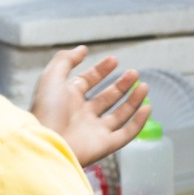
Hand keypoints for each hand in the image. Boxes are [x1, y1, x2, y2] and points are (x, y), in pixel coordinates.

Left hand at [30, 45, 149, 166]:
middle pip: (106, 98)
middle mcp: (82, 115)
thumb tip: (82, 49)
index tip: (114, 60)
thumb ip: (66, 60)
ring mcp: (94, 131)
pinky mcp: (105, 145)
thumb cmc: (47, 111)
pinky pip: (126, 134)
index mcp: (67, 99)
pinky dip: (138, 122)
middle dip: (120, 85)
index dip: (100, 70)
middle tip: (134, 73)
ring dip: (133, 100)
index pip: (87, 82)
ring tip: (144, 86)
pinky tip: (146, 108)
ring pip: (119, 115)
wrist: (48, 143)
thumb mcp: (52, 77)